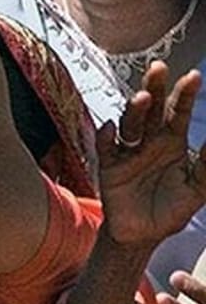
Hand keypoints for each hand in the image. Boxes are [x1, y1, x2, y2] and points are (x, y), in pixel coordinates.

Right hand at [97, 62, 205, 247]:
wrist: (142, 236)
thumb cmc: (171, 211)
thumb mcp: (197, 190)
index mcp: (172, 142)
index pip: (178, 113)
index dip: (185, 95)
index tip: (193, 76)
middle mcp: (149, 141)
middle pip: (151, 109)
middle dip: (155, 87)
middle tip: (159, 66)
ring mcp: (128, 152)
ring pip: (130, 124)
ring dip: (134, 111)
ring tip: (142, 98)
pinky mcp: (109, 167)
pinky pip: (106, 149)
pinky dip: (106, 138)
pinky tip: (110, 129)